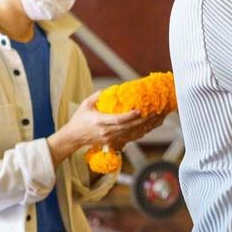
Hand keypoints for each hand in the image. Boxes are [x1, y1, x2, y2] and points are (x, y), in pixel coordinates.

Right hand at [47, 93, 162, 168]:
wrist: (74, 138)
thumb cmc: (79, 120)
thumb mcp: (86, 104)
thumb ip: (97, 96)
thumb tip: (111, 89)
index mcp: (100, 122)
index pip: (118, 120)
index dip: (130, 116)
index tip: (140, 110)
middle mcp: (107, 132)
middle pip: (129, 127)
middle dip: (144, 120)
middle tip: (156, 111)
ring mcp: (111, 139)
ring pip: (133, 133)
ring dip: (147, 126)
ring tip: (158, 117)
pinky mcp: (114, 142)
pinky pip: (131, 137)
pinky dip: (142, 132)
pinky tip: (150, 125)